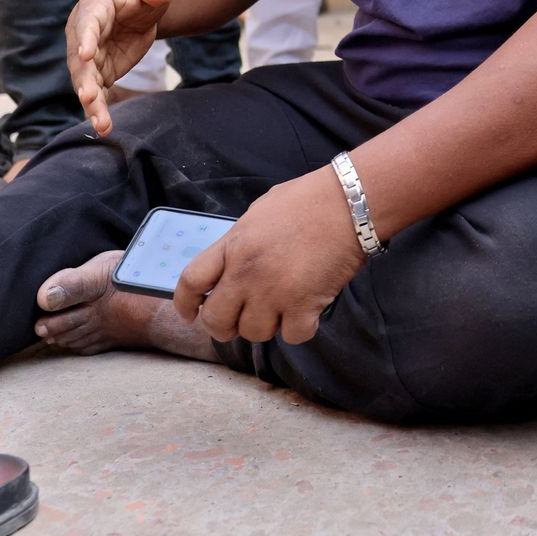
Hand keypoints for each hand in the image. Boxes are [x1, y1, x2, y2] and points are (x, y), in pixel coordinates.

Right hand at [65, 0, 172, 133]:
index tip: (86, 54)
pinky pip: (97, 92)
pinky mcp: (100, 71)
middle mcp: (83, 34)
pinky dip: (99, 109)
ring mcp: (89, 55)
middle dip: (84, 79)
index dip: (86, 38)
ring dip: (91, 102)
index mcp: (94, 7)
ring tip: (100, 124)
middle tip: (88, 97)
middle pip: (80, 59)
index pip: (87, 23)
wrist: (141, 5)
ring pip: (86, 81)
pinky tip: (104, 127)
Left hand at [174, 166, 364, 344]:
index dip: (186, 304)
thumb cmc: (308, 199)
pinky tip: (307, 313)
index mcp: (233, 245)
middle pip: (216, 320)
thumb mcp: (259, 213)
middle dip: (223, 327)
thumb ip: (239, 243)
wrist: (351, 201)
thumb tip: (230, 266)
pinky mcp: (305, 305)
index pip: (191, 282)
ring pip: (254, 333)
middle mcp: (247, 273)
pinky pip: (292, 336)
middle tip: (238, 321)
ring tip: (280, 309)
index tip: (191, 314)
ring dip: (265, 326)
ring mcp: (275, 292)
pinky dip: (300, 329)